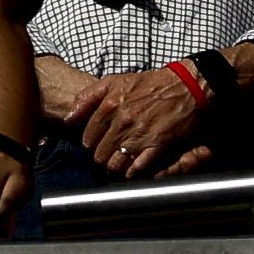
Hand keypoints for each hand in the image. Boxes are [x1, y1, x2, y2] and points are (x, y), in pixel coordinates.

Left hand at [76, 63, 213, 179]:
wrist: (185, 86)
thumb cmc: (148, 84)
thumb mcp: (113, 81)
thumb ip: (87, 98)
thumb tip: (68, 119)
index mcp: (109, 104)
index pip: (89, 134)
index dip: (90, 143)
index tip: (94, 145)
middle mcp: (123, 120)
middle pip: (100, 151)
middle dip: (101, 157)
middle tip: (105, 157)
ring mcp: (140, 133)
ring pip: (116, 162)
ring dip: (115, 167)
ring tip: (116, 166)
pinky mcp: (159, 143)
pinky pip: (139, 166)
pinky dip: (133, 172)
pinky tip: (131, 172)